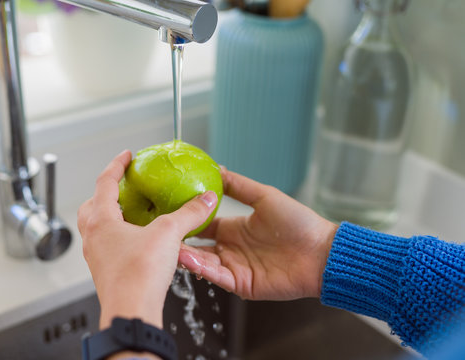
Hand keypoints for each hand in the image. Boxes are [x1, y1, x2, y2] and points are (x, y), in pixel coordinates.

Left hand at [77, 150, 218, 329]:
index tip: (126, 156)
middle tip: (125, 185)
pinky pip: (109, 244)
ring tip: (135, 211)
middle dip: (108, 191)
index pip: (104, 182)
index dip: (116, 165)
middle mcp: (93, 237)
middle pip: (93, 204)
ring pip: (99, 226)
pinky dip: (121, 235)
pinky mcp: (107, 271)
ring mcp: (97, 256)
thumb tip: (206, 199)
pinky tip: (141, 240)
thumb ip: (189, 213)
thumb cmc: (138, 275)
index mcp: (101, 221)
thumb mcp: (169, 234)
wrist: (131, 313)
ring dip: (113, 214)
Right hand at [178, 168, 337, 299]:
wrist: (321, 252)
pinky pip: (217, 277)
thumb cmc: (298, 223)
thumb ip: (239, 186)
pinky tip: (189, 260)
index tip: (169, 211)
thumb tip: (217, 168)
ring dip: (186, 256)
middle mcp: (231, 248)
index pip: (204, 224)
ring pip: (203, 263)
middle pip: (198, 246)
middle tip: (161, 233)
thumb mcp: (265, 196)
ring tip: (169, 247)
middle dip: (180, 241)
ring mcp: (235, 267)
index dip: (187, 220)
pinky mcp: (241, 284)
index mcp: (235, 228)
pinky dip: (202, 269)